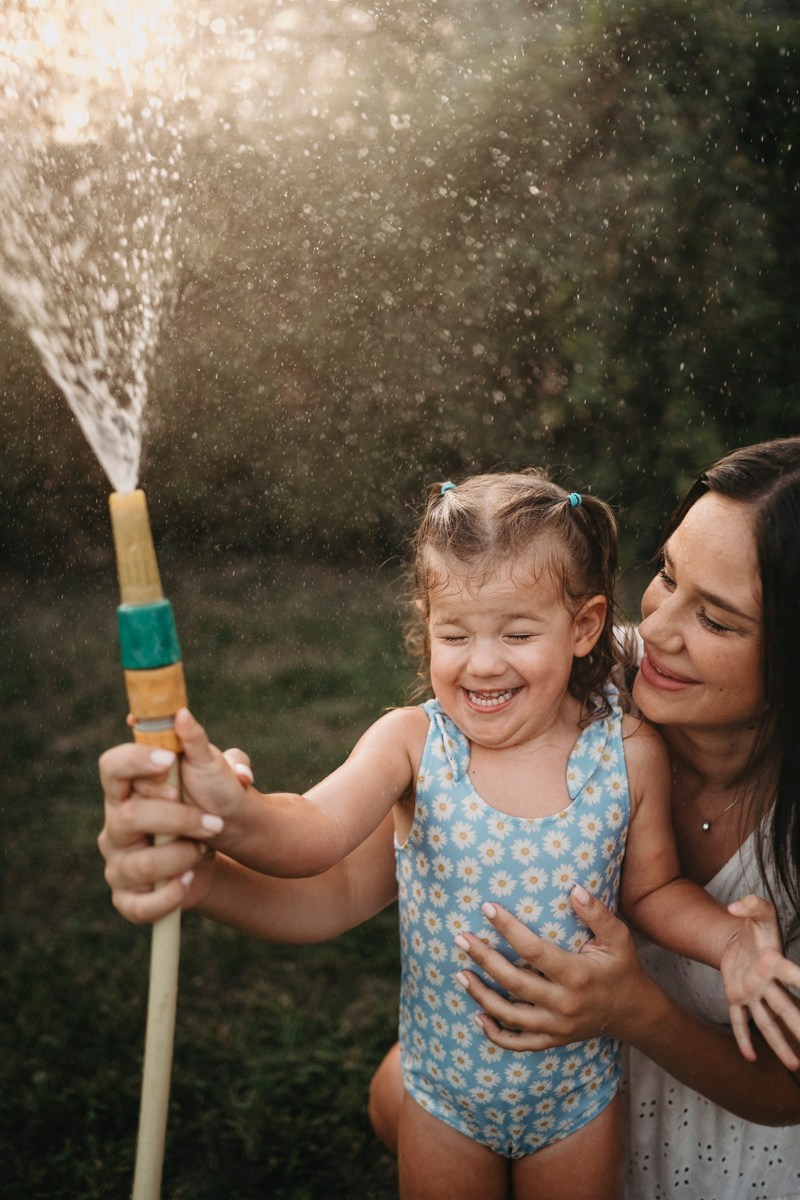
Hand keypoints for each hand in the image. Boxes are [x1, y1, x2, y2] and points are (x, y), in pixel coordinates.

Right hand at [98, 711, 252, 923]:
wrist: (214, 856)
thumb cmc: (205, 805)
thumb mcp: (212, 774)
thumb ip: (204, 748)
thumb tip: (184, 716)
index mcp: (127, 789)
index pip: (111, 766)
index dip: (136, 761)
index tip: (170, 760)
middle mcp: (115, 825)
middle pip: (128, 815)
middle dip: (177, 818)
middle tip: (214, 822)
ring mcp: (118, 864)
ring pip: (142, 862)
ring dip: (182, 856)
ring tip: (206, 850)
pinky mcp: (128, 900)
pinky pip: (141, 905)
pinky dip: (170, 895)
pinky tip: (191, 878)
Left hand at [453, 887, 650, 1050]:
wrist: (633, 1013)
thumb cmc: (622, 968)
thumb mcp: (618, 937)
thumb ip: (597, 913)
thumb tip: (574, 888)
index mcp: (577, 975)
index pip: (533, 950)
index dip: (508, 928)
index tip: (487, 908)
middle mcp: (564, 1004)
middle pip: (514, 982)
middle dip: (484, 959)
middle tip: (461, 938)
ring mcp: (556, 1026)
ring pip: (510, 1016)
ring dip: (481, 996)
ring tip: (460, 974)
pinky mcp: (553, 1040)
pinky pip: (518, 1043)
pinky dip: (495, 1034)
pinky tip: (478, 1016)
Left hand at [723, 893, 799, 1069]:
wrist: (739, 938)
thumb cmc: (756, 926)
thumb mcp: (757, 911)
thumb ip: (751, 904)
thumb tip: (734, 906)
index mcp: (774, 963)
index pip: (791, 975)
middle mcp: (766, 983)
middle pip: (785, 1008)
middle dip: (799, 1025)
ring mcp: (752, 993)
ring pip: (767, 1022)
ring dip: (779, 1044)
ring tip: (795, 1065)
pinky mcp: (736, 998)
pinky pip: (739, 1021)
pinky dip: (742, 1038)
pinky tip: (749, 1057)